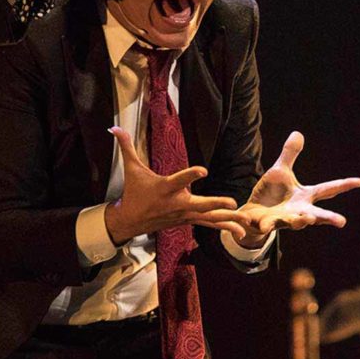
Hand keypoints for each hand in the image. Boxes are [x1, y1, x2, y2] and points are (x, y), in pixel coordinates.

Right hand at [104, 128, 251, 245]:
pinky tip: (242, 232)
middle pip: (199, 204)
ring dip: (228, 220)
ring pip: (208, 218)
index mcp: (165, 189)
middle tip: (232, 203)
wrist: (131, 221)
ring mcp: (184, 214)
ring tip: (246, 221)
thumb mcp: (131, 169)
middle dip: (215, 204)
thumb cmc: (134, 191)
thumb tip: (113, 126)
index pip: (179, 180)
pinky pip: (209, 223)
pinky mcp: (189, 220)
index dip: (190, 175)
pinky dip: (225, 226)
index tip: (203, 170)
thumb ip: (126, 146)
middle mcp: (177, 203)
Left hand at [235, 131, 359, 247]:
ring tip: (308, 219)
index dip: (343, 185)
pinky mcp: (267, 223)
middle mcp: (298, 210)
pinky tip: (265, 225)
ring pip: (295, 222)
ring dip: (302, 221)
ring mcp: (283, 218)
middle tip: (342, 222)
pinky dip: (267, 225)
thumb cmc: (271, 193)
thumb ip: (289, 155)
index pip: (326, 190)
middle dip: (329, 218)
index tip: (359, 181)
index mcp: (305, 196)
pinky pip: (267, 225)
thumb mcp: (280, 171)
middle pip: (317, 214)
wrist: (253, 212)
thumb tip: (298, 133)